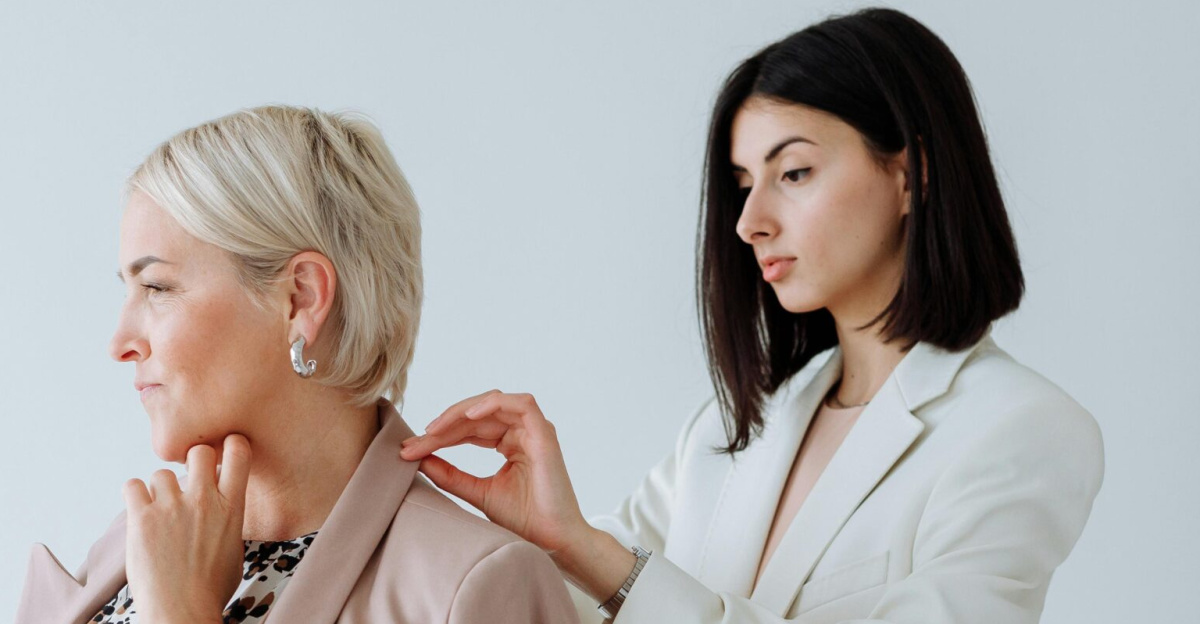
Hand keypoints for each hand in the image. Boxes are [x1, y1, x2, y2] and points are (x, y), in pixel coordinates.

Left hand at [122, 434, 251, 622]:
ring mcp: (171, 507)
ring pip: (161, 473)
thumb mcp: (234, 549)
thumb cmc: (209, 589)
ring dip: (159, 488)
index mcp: (232, 507)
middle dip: (192, 460)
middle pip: (198, 451)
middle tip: (187, 478)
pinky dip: (134, 495)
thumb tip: (221, 507)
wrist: (181, 612)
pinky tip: (139, 510)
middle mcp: (203, 500)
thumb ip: (228, 519)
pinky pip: (132, 486)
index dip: (230, 445)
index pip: (238, 453)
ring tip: (159, 510)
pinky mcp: (142, 518)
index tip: (224, 450)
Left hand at [400, 391, 637, 600]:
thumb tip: (419, 460)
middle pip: (477, 415)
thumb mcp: (477, 493)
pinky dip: (494, 404)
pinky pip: (522, 404)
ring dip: (462, 412)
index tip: (409, 450)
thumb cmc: (524, 521)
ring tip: (435, 429)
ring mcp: (535, 431)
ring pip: (494, 403)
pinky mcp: (545, 434)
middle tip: (415, 442)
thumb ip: (450, 475)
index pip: (469, 429)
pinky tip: (468, 417)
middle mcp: (522, 433)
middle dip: (443, 425)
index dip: (439, 436)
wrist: (551, 541)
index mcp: (509, 443)